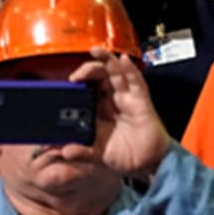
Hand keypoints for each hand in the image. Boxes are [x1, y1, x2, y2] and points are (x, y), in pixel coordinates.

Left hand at [71, 49, 170, 178]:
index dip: (78, 82)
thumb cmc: (125, 154)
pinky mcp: (141, 100)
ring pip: (115, 73)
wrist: (149, 163)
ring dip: (106, 60)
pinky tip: (124, 61)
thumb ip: (83, 152)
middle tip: (77, 75)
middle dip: (88, 70)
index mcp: (99, 109)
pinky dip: (130, 70)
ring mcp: (126, 98)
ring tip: (96, 51)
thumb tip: (64, 151)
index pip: (86, 88)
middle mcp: (112, 100)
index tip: (68, 83)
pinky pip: (136, 82)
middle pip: (99, 76)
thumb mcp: (99, 154)